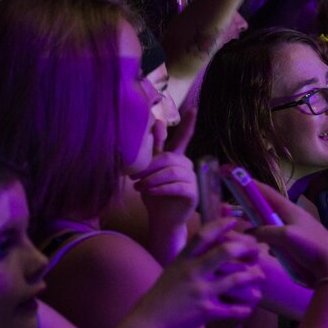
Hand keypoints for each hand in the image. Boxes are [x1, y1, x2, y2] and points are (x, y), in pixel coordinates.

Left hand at [132, 117, 197, 231]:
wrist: (161, 219)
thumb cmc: (154, 193)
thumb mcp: (150, 170)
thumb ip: (154, 148)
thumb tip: (157, 122)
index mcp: (177, 157)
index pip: (184, 137)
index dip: (189, 123)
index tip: (193, 108)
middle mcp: (187, 165)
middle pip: (169, 157)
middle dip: (150, 166)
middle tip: (134, 177)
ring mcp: (192, 178)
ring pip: (172, 172)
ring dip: (152, 179)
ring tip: (139, 187)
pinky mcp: (193, 192)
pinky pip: (177, 186)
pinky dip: (161, 188)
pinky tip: (150, 192)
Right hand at [136, 218, 263, 327]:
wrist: (148, 323)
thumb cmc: (162, 296)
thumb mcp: (173, 269)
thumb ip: (190, 255)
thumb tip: (205, 238)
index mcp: (183, 259)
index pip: (204, 234)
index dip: (221, 224)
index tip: (234, 220)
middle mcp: (192, 272)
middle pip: (225, 252)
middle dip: (245, 248)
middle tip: (256, 250)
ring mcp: (200, 291)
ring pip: (236, 279)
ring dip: (252, 276)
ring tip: (259, 275)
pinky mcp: (206, 311)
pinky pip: (233, 308)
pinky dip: (244, 307)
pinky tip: (249, 306)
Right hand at [247, 180, 327, 283]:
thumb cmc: (311, 246)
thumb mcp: (285, 236)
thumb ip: (264, 232)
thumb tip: (248, 232)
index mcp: (290, 209)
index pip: (267, 193)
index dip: (252, 186)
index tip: (239, 179)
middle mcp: (291, 217)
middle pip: (268, 208)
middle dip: (253, 206)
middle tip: (237, 208)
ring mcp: (294, 231)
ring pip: (271, 224)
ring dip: (259, 225)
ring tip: (247, 229)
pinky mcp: (296, 246)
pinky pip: (277, 240)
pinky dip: (268, 241)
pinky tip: (264, 248)